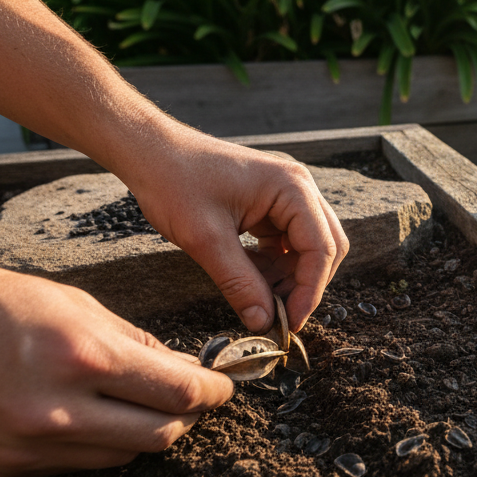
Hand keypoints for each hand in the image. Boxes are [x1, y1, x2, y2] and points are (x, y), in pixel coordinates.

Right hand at [0, 240, 233, 476]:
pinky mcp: (3, 469)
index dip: (212, 391)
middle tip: (193, 398)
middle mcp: (59, 410)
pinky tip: (91, 417)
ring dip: (143, 433)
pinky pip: (74, 467)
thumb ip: (122, 335)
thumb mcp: (60, 298)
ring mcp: (29, 447)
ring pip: (120, 457)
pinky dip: (96, 445)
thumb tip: (169, 362)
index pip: (177, 391)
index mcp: (80, 355)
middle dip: (187, 417)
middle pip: (160, 434)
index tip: (223, 385)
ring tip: (142, 404)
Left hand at [121, 130, 349, 331]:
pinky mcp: (269, 205)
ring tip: (258, 299)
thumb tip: (263, 322)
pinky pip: (284, 242)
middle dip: (304, 285)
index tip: (290, 323)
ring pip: (306, 248)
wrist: (151, 153)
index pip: (321, 248)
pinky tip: (249, 278)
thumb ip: (239, 283)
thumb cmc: (175, 182)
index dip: (310, 290)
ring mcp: (285, 196)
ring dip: (287, 278)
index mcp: (292, 188)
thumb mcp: (206, 240)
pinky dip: (272, 265)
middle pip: (324, 247)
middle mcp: (298, 188)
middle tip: (279, 316)